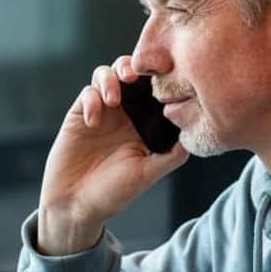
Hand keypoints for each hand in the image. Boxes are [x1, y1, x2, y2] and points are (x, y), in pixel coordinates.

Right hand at [37, 56, 188, 254]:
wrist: (76, 205)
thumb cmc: (113, 193)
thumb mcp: (148, 174)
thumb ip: (172, 154)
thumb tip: (194, 133)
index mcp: (144, 123)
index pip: (154, 89)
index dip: (159, 78)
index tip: (163, 79)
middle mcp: (124, 113)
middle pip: (130, 72)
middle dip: (133, 66)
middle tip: (135, 76)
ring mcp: (101, 111)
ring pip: (107, 74)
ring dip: (111, 78)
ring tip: (114, 99)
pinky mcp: (79, 114)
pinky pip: (87, 92)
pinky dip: (91, 99)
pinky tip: (93, 122)